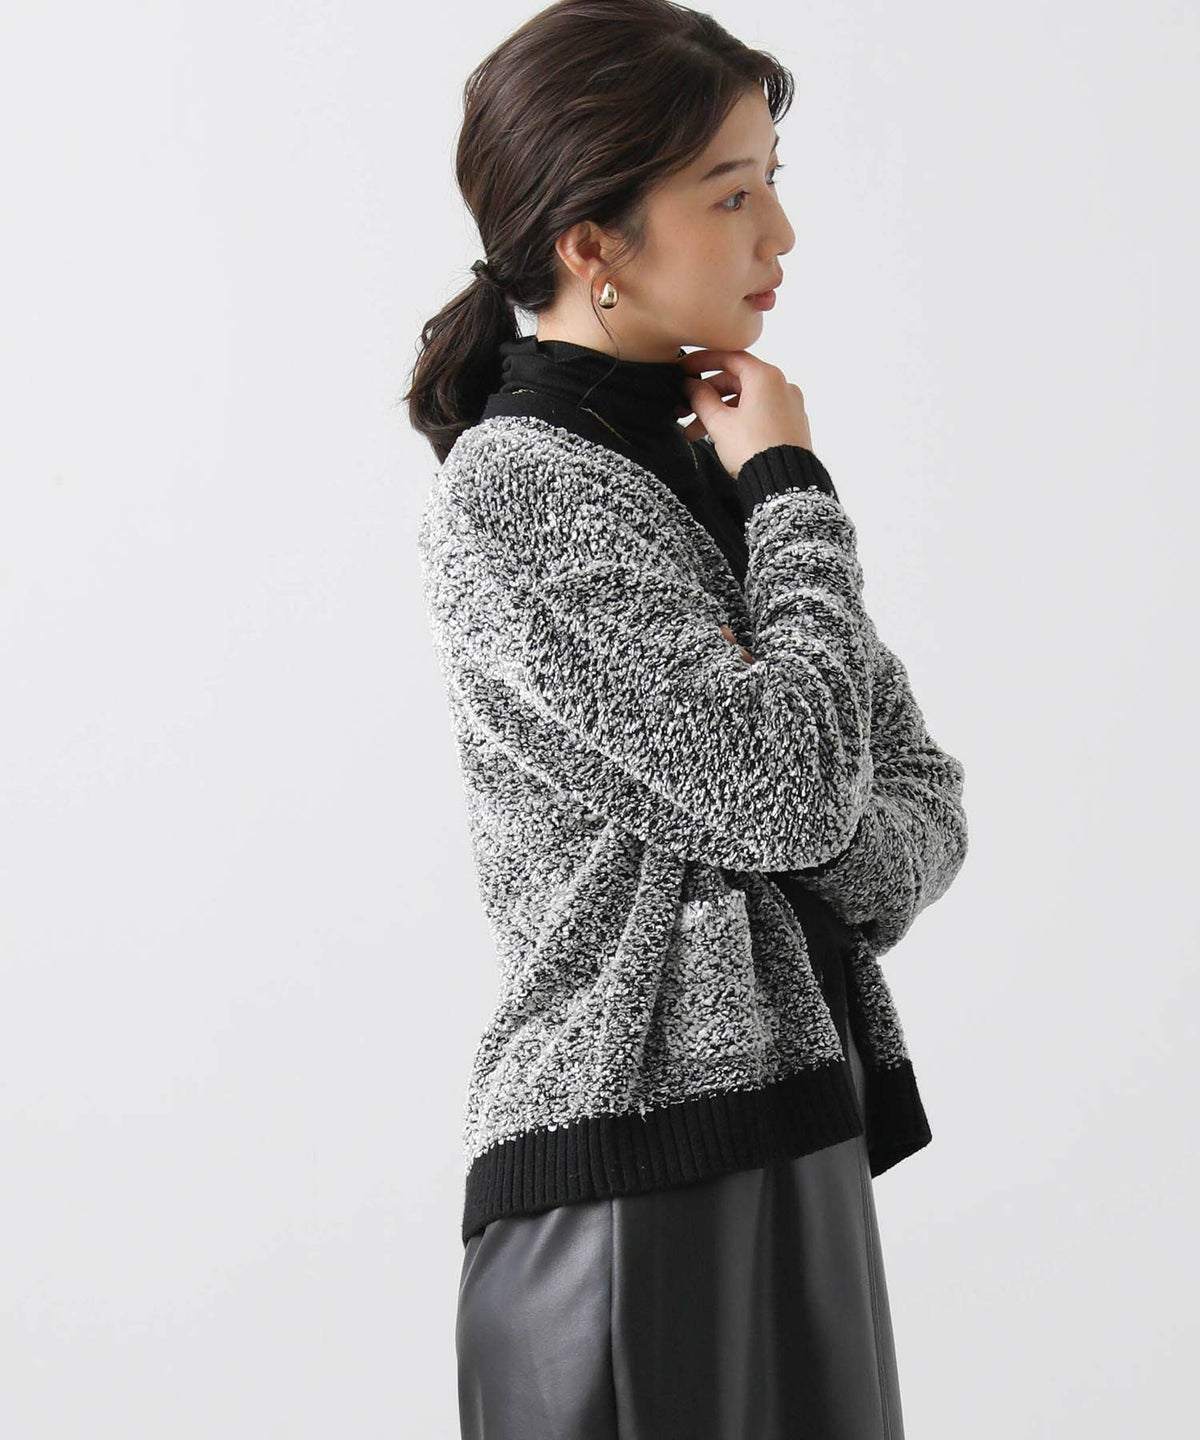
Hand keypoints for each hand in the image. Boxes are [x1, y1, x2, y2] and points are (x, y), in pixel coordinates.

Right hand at [676, 348, 814, 479]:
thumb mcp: (718, 422)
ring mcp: (789, 407)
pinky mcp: (791, 426)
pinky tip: (720, 437)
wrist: (783, 484)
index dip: (703, 361)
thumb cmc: (754, 450)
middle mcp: (782, 386)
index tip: (686, 369)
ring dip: (719, 413)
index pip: (730, 358)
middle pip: (737, 381)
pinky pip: (760, 415)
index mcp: (766, 377)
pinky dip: (738, 421)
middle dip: (707, 396)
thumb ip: (701, 399)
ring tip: (695, 433)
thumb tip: (691, 386)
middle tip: (685, 408)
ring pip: (747, 401)